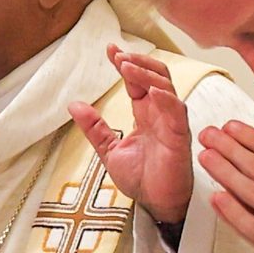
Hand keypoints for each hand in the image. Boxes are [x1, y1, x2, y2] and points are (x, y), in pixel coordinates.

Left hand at [68, 46, 194, 224]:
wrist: (154, 203)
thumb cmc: (141, 178)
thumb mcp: (108, 149)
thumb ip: (94, 127)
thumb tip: (74, 105)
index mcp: (146, 114)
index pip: (137, 81)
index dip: (125, 64)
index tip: (110, 50)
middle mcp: (160, 114)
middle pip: (155, 75)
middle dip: (137, 62)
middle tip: (119, 56)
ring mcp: (172, 123)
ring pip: (166, 87)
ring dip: (146, 74)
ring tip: (127, 66)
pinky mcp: (179, 137)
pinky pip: (177, 111)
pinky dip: (166, 98)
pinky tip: (152, 90)